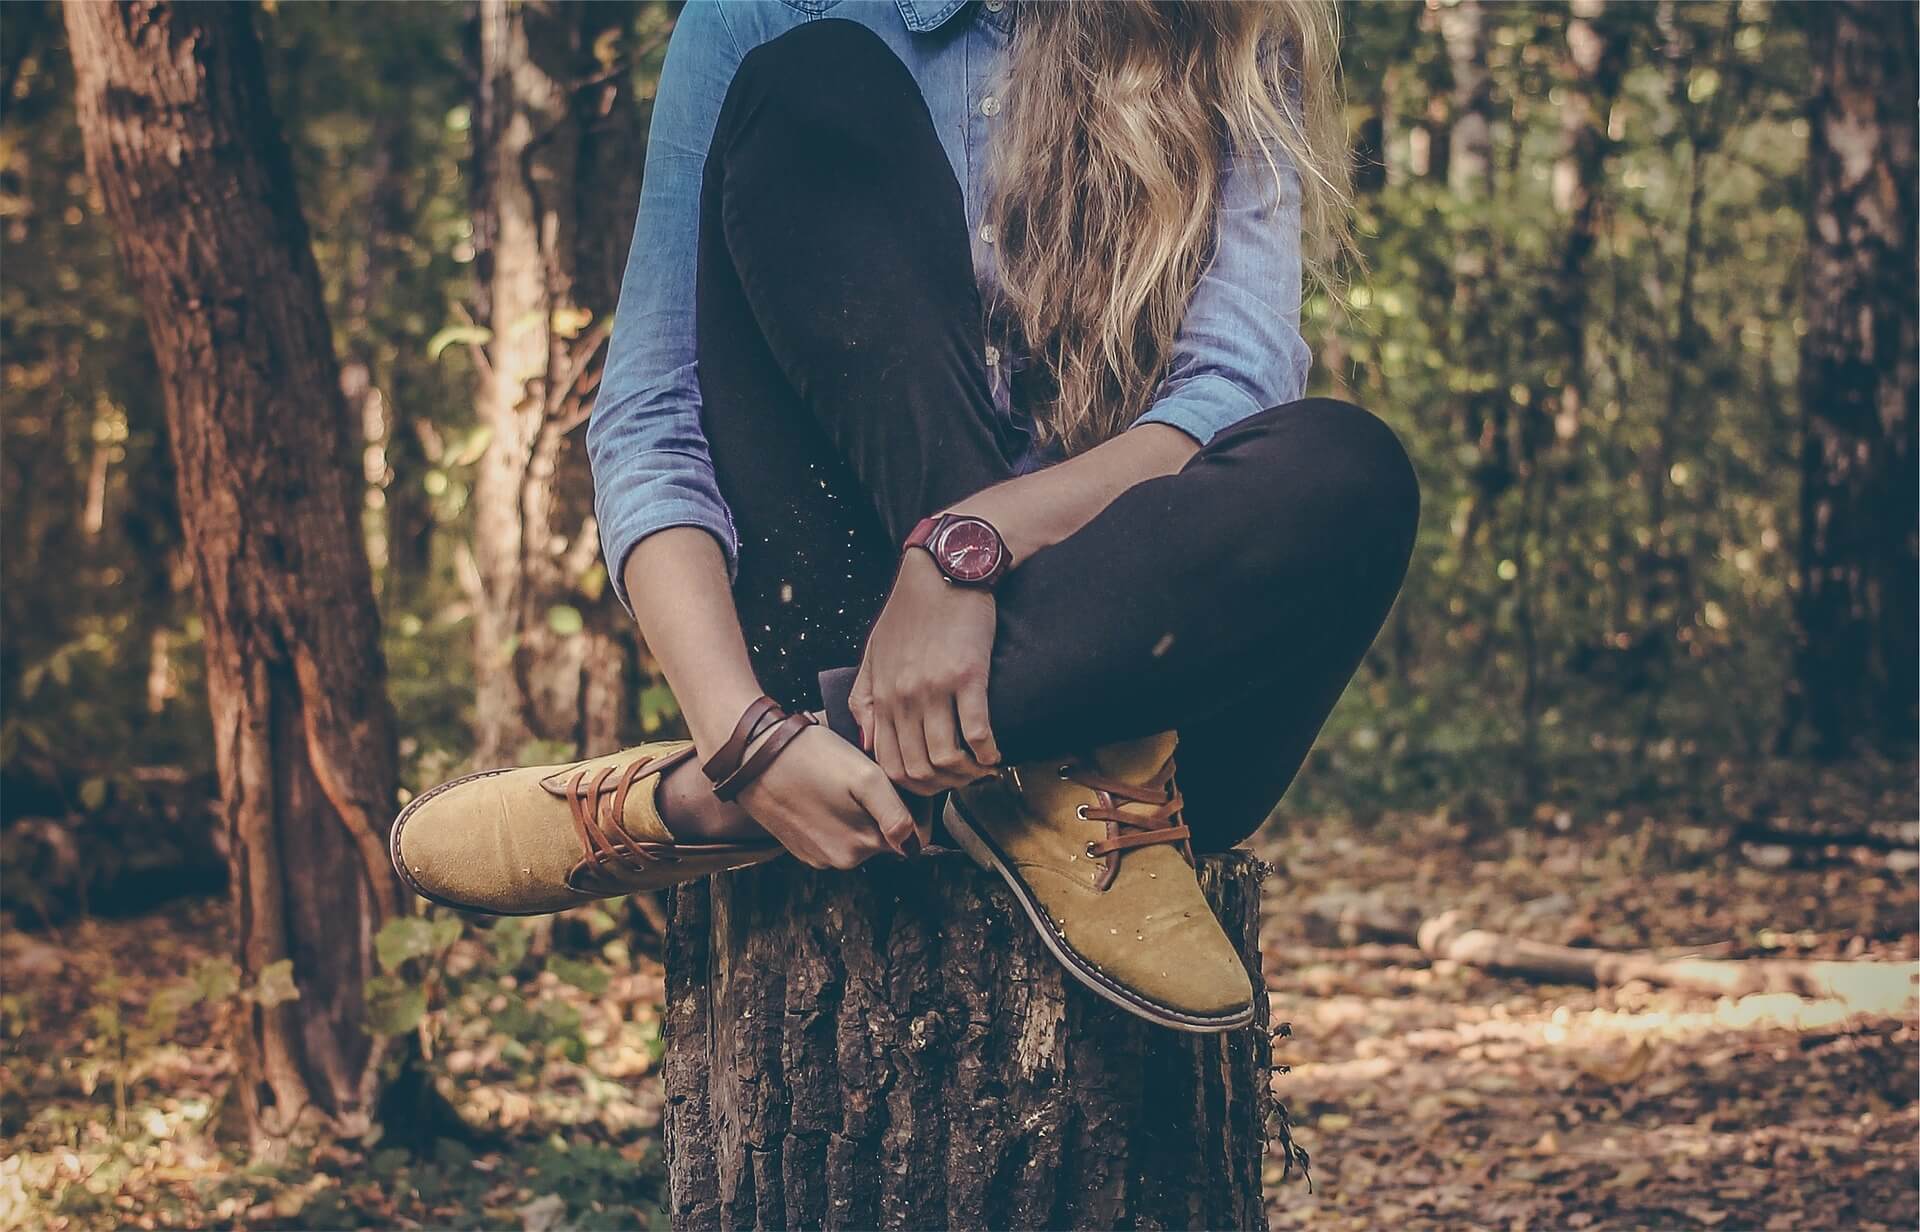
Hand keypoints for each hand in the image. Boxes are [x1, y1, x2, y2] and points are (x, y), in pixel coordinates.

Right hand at [734, 723, 917, 868]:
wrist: (751, 756)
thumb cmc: (809, 758)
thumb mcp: (864, 777)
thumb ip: (896, 814)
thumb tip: (913, 846)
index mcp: (863, 845)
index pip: (914, 834)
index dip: (916, 805)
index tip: (902, 780)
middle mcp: (843, 860)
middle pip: (886, 835)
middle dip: (887, 808)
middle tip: (871, 772)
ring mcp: (819, 856)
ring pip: (860, 834)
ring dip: (861, 812)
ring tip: (844, 780)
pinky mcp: (801, 848)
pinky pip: (834, 834)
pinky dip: (837, 816)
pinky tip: (825, 791)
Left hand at [851, 551, 1000, 794]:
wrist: (945, 569)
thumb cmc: (912, 610)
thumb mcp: (874, 652)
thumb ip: (865, 698)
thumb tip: (867, 743)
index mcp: (882, 695)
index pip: (888, 764)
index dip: (914, 785)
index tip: (936, 782)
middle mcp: (904, 697)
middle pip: (918, 770)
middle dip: (944, 786)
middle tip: (962, 780)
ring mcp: (934, 688)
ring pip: (946, 759)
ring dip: (967, 774)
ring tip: (982, 769)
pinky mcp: (967, 676)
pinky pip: (977, 733)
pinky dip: (988, 753)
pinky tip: (995, 753)